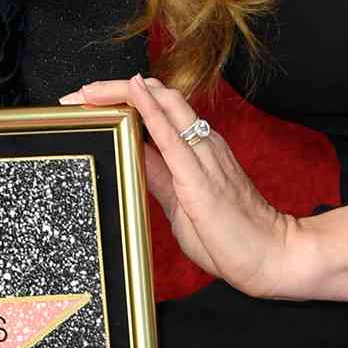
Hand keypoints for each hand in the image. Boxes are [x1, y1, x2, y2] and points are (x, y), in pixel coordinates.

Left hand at [61, 75, 304, 298]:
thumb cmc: (231, 236)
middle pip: (156, 98)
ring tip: (88, 90)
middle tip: (75, 93)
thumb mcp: (181, 201)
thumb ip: (159, 176)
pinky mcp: (201, 175)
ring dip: (122, 93)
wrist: (272, 257)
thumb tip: (135, 155)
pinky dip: (150, 109)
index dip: (121, 100)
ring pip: (164, 104)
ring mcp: (204, 155)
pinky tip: (133, 92)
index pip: (156, 112)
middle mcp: (202, 144)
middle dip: (112, 90)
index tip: (86, 103)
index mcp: (198, 150)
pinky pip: (172, 134)